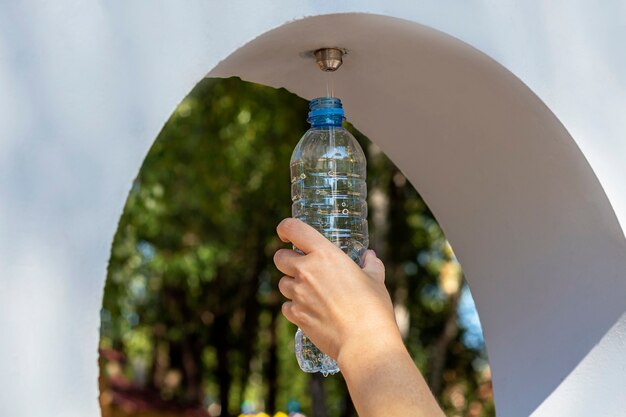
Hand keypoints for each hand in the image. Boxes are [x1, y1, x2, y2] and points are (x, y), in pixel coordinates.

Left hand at [273, 218, 400, 361]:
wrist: (365, 341)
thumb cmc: (373, 307)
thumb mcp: (376, 279)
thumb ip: (371, 264)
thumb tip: (370, 256)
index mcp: (325, 254)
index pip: (293, 228)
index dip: (285, 228)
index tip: (286, 234)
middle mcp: (306, 271)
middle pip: (279, 257)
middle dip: (287, 260)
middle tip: (302, 267)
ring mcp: (299, 294)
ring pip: (282, 283)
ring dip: (292, 285)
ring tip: (311, 292)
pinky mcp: (296, 316)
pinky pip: (286, 306)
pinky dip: (294, 307)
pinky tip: (310, 311)